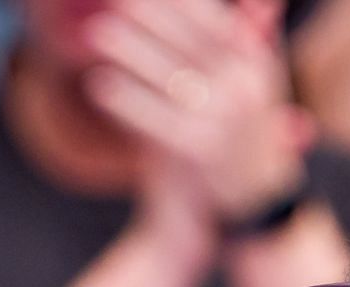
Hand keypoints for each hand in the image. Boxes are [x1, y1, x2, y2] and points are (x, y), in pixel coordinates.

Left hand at [83, 0, 312, 223]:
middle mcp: (243, 88)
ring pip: (170, 78)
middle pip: (190, 43)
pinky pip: (156, 121)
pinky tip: (98, 84)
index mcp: (254, 64)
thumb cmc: (236, 135)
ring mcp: (224, 121)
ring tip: (94, 32)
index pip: (214, 21)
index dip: (181, 2)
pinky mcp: (200, 151)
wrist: (247, 203)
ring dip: (130, 52)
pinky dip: (127, 102)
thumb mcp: (252, 84)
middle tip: (115, 1)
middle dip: (151, 17)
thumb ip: (249, 39)